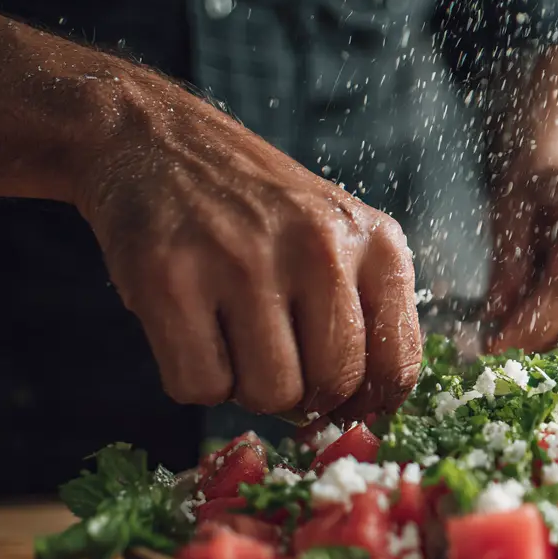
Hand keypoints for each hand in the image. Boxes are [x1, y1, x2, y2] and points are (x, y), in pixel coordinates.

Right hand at [77, 90, 421, 420]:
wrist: (159, 141)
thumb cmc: (259, 210)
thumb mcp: (337, 238)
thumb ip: (363, 316)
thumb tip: (358, 416)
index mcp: (375, 242)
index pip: (398, 365)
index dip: (367, 403)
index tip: (341, 402)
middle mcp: (319, 246)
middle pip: (330, 387)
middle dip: (302, 395)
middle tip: (274, 358)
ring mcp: (244, 260)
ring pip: (267, 395)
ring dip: (245, 387)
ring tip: (231, 335)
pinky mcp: (171, 278)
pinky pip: (200, 387)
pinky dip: (192, 377)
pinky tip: (191, 329)